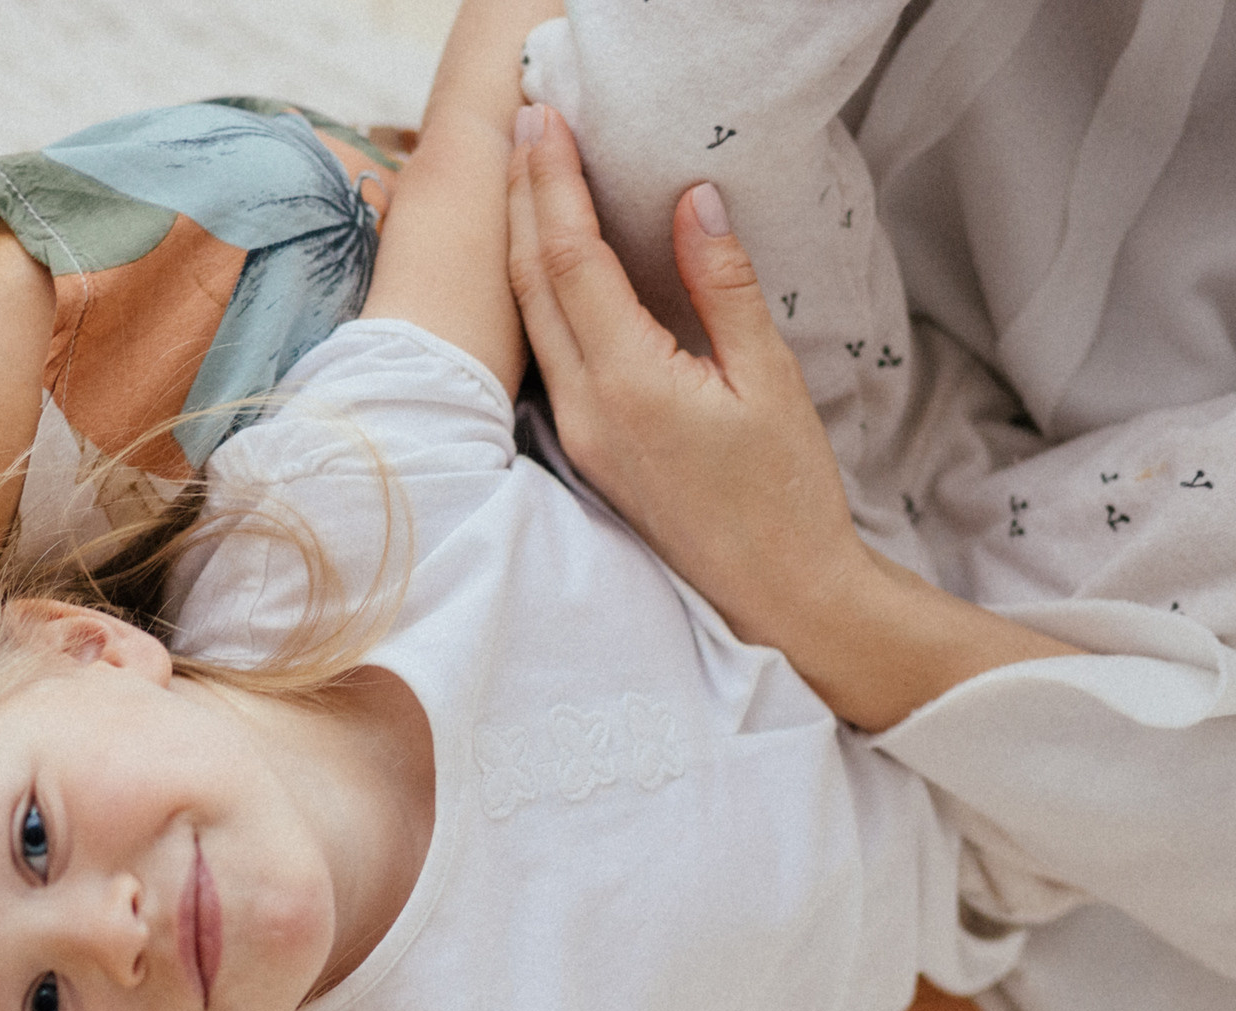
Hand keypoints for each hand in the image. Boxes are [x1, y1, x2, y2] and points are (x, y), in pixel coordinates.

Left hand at [502, 105, 1077, 729]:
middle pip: (531, 282)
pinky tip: (546, 256)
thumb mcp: (768, 377)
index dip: (554, 184)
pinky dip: (538, 290)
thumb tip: (692, 200)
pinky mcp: (582, 447)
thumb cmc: (784, 493)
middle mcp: (582, 407)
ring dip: (522, 239)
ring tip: (526, 172)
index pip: (569, 261)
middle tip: (525, 123)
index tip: (546, 122)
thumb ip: (721, 286)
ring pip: (528, 317)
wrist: (774, 593)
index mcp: (625, 384)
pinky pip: (545, 350)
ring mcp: (574, 430)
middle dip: (524, 196)